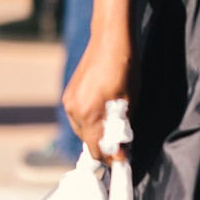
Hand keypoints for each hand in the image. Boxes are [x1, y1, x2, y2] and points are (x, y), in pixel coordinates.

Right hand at [63, 28, 132, 161]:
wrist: (110, 40)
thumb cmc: (125, 69)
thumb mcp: (130, 101)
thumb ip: (122, 129)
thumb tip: (120, 152)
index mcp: (90, 114)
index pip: (96, 150)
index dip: (109, 156)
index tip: (120, 159)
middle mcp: (75, 110)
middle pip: (87, 141)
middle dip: (103, 143)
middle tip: (121, 139)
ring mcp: (69, 102)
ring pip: (82, 129)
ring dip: (96, 131)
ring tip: (113, 122)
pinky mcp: (68, 94)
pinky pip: (78, 117)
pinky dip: (89, 119)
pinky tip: (102, 110)